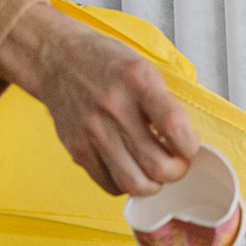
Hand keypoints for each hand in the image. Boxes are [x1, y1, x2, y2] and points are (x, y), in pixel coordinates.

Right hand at [0, 1, 200, 196]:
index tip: (189, 146)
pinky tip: (129, 168)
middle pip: (157, 166)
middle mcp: (114, 106)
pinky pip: (110, 186)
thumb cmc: (104, 63)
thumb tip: (184, 143)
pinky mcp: (78, 149)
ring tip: (154, 172)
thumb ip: (164, 103)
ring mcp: (92, 131)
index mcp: (137, 80)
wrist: (56, 59)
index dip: (189, 146)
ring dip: (153, 185)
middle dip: (176, 172)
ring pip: (134, 184)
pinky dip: (126, 185)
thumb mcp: (142, 67)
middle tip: (175, 163)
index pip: (174, 125)